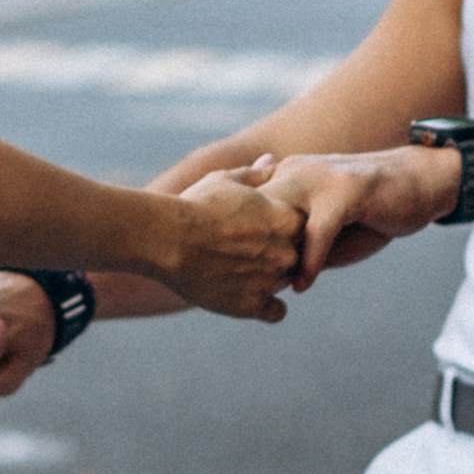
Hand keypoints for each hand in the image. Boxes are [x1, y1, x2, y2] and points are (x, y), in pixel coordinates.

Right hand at [165, 172, 303, 318]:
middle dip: (280, 253)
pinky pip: (276, 311)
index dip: (286, 226)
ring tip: (239, 267)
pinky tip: (249, 295)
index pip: (305, 226)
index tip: (267, 226)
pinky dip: (266, 306)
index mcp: (286, 218)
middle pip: (297, 255)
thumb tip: (272, 162)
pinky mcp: (252, 305)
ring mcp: (271, 280)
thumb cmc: (196, 204)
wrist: (167, 239)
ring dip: (270, 277)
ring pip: (285, 281)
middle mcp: (286, 252)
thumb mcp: (225, 180)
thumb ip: (255, 174)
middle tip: (250, 248)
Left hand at [210, 144, 457, 290]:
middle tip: (217, 279)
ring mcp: (320, 178)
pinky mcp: (346, 190)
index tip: (202, 261)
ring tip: (256, 288)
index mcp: (286, 176)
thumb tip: (270, 278)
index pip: (245, 202)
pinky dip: (310, 259)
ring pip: (282, 217)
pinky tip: (303, 286)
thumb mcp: (327, 228)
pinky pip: (320, 228)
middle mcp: (296, 171)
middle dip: (234, 242)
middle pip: (253, 207)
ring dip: (269, 254)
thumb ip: (298, 245)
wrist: (419, 184)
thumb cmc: (371, 210)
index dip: (222, 229)